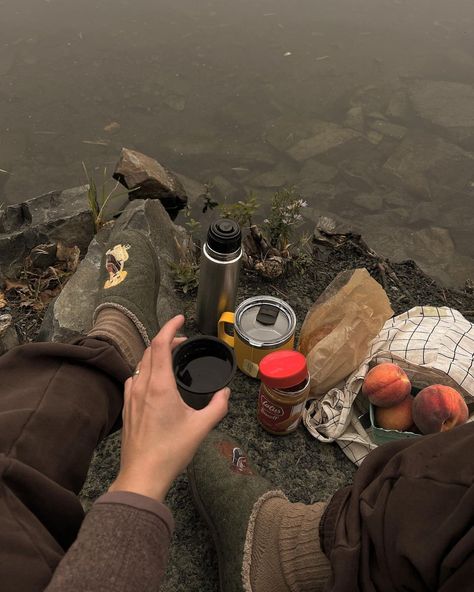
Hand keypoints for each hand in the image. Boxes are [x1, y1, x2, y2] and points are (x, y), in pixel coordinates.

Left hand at [109, 315, 229, 501]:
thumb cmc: (171, 451)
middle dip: (165, 339)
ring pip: (140, 363)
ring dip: (154, 354)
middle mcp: (142, 386)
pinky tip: (152, 379)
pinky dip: (144, 369)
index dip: (170, 327)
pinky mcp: (127, 408)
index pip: (160, 344)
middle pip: (149, 350)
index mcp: (160, 386)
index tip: (180, 319)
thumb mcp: (201, 428)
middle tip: (182, 341)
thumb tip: (226, 393)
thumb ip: (218, 406)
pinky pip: (133, 378)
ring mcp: (131, 396)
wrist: (142, 475)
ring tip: (170, 357)